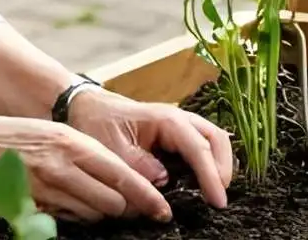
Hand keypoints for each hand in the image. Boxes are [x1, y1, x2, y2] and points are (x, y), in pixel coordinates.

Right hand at [0, 114, 174, 223]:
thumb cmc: (13, 135)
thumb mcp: (54, 133)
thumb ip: (86, 153)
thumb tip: (121, 176)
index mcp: (70, 143)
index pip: (121, 175)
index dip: (146, 196)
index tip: (162, 210)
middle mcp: (61, 167)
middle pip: (112, 203)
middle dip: (123, 208)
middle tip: (127, 207)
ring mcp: (46, 190)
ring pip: (92, 215)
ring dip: (99, 213)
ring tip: (91, 200)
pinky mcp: (32, 208)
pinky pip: (68, 220)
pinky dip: (75, 216)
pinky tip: (67, 202)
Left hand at [66, 88, 233, 211]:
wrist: (85, 105)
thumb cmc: (96, 122)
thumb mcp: (112, 148)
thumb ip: (138, 166)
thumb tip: (165, 182)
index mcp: (165, 119)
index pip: (198, 148)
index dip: (211, 176)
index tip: (217, 202)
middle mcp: (177, 118)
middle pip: (216, 139)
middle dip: (222, 169)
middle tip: (217, 199)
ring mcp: (178, 124)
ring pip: (213, 140)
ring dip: (218, 165)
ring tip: (213, 192)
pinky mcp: (175, 133)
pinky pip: (201, 145)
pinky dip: (209, 162)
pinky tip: (202, 182)